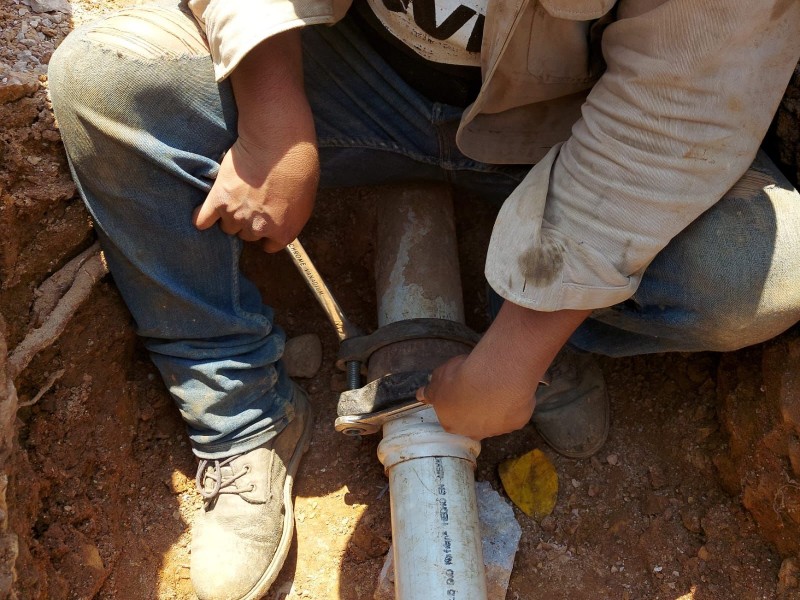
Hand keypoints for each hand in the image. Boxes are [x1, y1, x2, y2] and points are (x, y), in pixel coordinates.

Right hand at [193, 132, 318, 251]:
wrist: (278, 144)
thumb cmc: (298, 166)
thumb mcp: (306, 200)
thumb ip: (289, 217)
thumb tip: (279, 220)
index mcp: (283, 232)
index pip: (269, 245)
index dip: (266, 234)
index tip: (264, 224)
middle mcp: (258, 228)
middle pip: (246, 235)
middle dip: (249, 222)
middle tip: (251, 203)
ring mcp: (236, 215)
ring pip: (227, 227)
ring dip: (229, 216)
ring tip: (234, 199)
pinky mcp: (218, 200)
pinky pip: (202, 219)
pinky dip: (202, 218)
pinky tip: (204, 215)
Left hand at [418, 351, 537, 440]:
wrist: (493, 377)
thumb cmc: (462, 377)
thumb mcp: (437, 379)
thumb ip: (430, 390)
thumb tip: (420, 395)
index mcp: (451, 424)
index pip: (450, 418)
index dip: (456, 403)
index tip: (460, 390)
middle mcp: (473, 432)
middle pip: (473, 423)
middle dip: (475, 409)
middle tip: (480, 388)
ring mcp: (497, 429)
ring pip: (495, 420)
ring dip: (495, 407)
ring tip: (497, 386)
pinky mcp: (517, 423)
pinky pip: (514, 413)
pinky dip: (513, 403)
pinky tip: (511, 389)